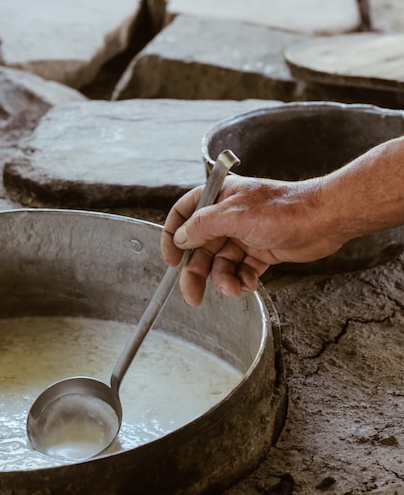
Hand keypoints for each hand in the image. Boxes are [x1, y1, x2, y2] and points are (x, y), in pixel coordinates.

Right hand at [161, 175, 343, 305]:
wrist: (323, 220)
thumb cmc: (283, 209)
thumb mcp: (234, 215)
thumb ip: (202, 225)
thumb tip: (180, 237)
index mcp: (219, 198)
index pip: (184, 214)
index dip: (173, 237)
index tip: (171, 261)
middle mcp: (228, 216)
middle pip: (200, 247)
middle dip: (196, 272)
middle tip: (192, 296)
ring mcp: (244, 234)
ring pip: (221, 263)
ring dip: (223, 279)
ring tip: (234, 290)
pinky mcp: (260, 251)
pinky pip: (241, 270)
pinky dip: (242, 280)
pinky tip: (250, 283)